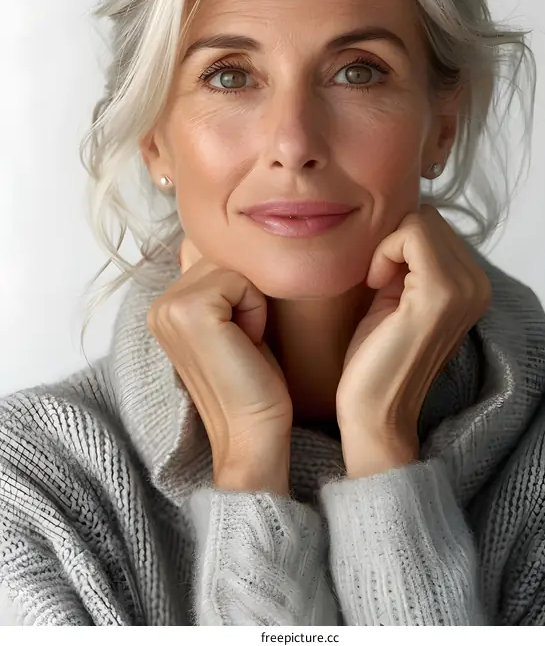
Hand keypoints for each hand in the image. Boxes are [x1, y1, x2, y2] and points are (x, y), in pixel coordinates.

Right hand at [146, 237, 292, 492]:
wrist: (252, 434)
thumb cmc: (254, 381)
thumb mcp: (236, 321)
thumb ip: (223, 283)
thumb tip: (235, 241)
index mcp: (166, 304)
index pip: (220, 256)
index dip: (245, 292)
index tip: (240, 337)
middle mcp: (159, 302)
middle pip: (227, 256)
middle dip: (248, 294)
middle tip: (244, 341)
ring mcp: (168, 306)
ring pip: (234, 266)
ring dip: (252, 301)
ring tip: (244, 342)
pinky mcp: (189, 310)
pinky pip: (240, 280)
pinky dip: (255, 309)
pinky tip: (247, 343)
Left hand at [335, 205, 491, 475]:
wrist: (375, 409)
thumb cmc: (377, 355)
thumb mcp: (400, 294)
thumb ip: (412, 260)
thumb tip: (403, 214)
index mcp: (474, 285)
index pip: (436, 225)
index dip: (400, 243)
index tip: (383, 280)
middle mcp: (480, 285)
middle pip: (429, 218)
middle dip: (396, 243)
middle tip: (380, 284)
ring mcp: (465, 288)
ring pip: (420, 221)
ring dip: (389, 247)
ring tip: (381, 287)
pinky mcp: (442, 293)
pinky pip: (411, 234)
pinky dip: (385, 251)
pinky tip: (376, 285)